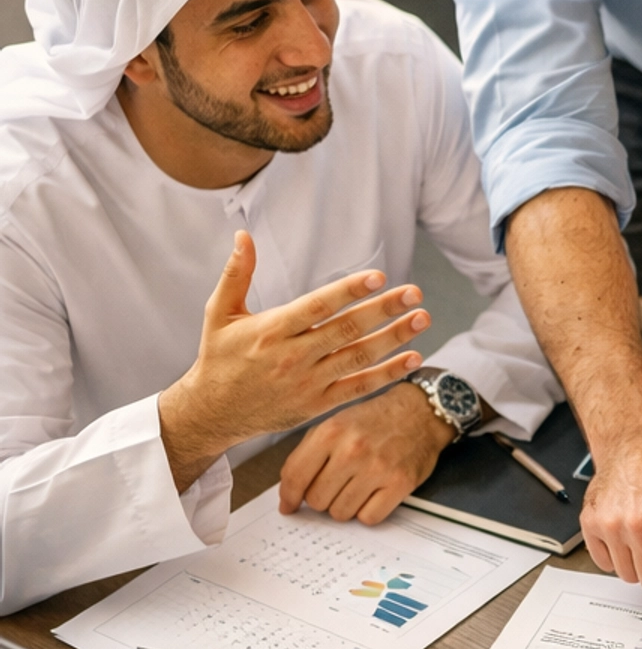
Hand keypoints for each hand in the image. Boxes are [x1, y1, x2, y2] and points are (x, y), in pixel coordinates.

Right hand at [159, 234, 431, 488]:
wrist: (212, 413)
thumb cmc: (219, 358)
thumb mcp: (219, 313)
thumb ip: (236, 274)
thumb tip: (242, 236)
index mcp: (272, 329)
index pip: (318, 306)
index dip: (349, 291)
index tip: (379, 276)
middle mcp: (293, 356)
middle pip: (347, 330)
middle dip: (384, 310)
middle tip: (415, 293)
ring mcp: (308, 383)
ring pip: (359, 358)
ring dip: (394, 338)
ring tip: (422, 318)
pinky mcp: (317, 405)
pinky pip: (358, 388)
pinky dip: (387, 374)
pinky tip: (412, 358)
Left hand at [278, 380, 451, 522]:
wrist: (420, 412)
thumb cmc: (375, 420)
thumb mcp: (335, 424)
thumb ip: (308, 455)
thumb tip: (289, 495)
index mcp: (330, 432)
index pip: (295, 477)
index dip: (289, 497)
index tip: (289, 505)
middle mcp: (352, 450)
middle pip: (317, 500)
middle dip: (322, 498)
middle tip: (335, 486)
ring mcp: (377, 468)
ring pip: (341, 513)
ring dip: (345, 506)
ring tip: (357, 487)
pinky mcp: (399, 484)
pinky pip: (369, 518)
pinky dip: (368, 512)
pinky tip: (373, 494)